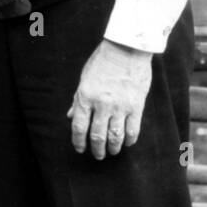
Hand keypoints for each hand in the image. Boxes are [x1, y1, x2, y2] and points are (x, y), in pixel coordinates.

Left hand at [68, 39, 151, 158]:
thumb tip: (70, 117)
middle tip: (98, 156)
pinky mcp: (136, 106)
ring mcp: (120, 106)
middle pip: (97, 135)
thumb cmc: (102, 63)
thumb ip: (77, 101)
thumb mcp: (84, 80)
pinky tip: (127, 143)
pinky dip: (129, 140)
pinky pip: (133, 130)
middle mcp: (101, 104)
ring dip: (113, 148)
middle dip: (96, 149)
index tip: (80, 149)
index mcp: (85, 97)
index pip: (78, 126)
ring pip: (115, 136)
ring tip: (112, 152)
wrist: (126, 50)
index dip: (78, 141)